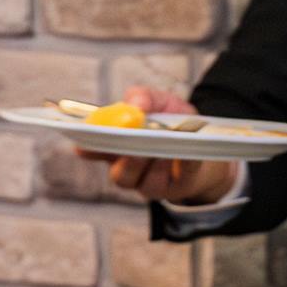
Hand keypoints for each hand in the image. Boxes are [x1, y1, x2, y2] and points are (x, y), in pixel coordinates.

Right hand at [82, 86, 240, 205]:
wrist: (204, 143)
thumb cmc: (173, 122)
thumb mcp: (159, 101)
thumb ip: (144, 97)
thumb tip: (136, 104)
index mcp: (118, 146)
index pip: (95, 151)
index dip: (88, 150)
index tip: (82, 146)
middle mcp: (130, 169)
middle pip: (120, 175)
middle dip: (126, 161)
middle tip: (131, 148)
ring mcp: (151, 183)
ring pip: (145, 183)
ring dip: (152, 166)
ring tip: (162, 150)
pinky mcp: (176, 189)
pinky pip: (177, 180)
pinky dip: (180, 165)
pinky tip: (183, 152)